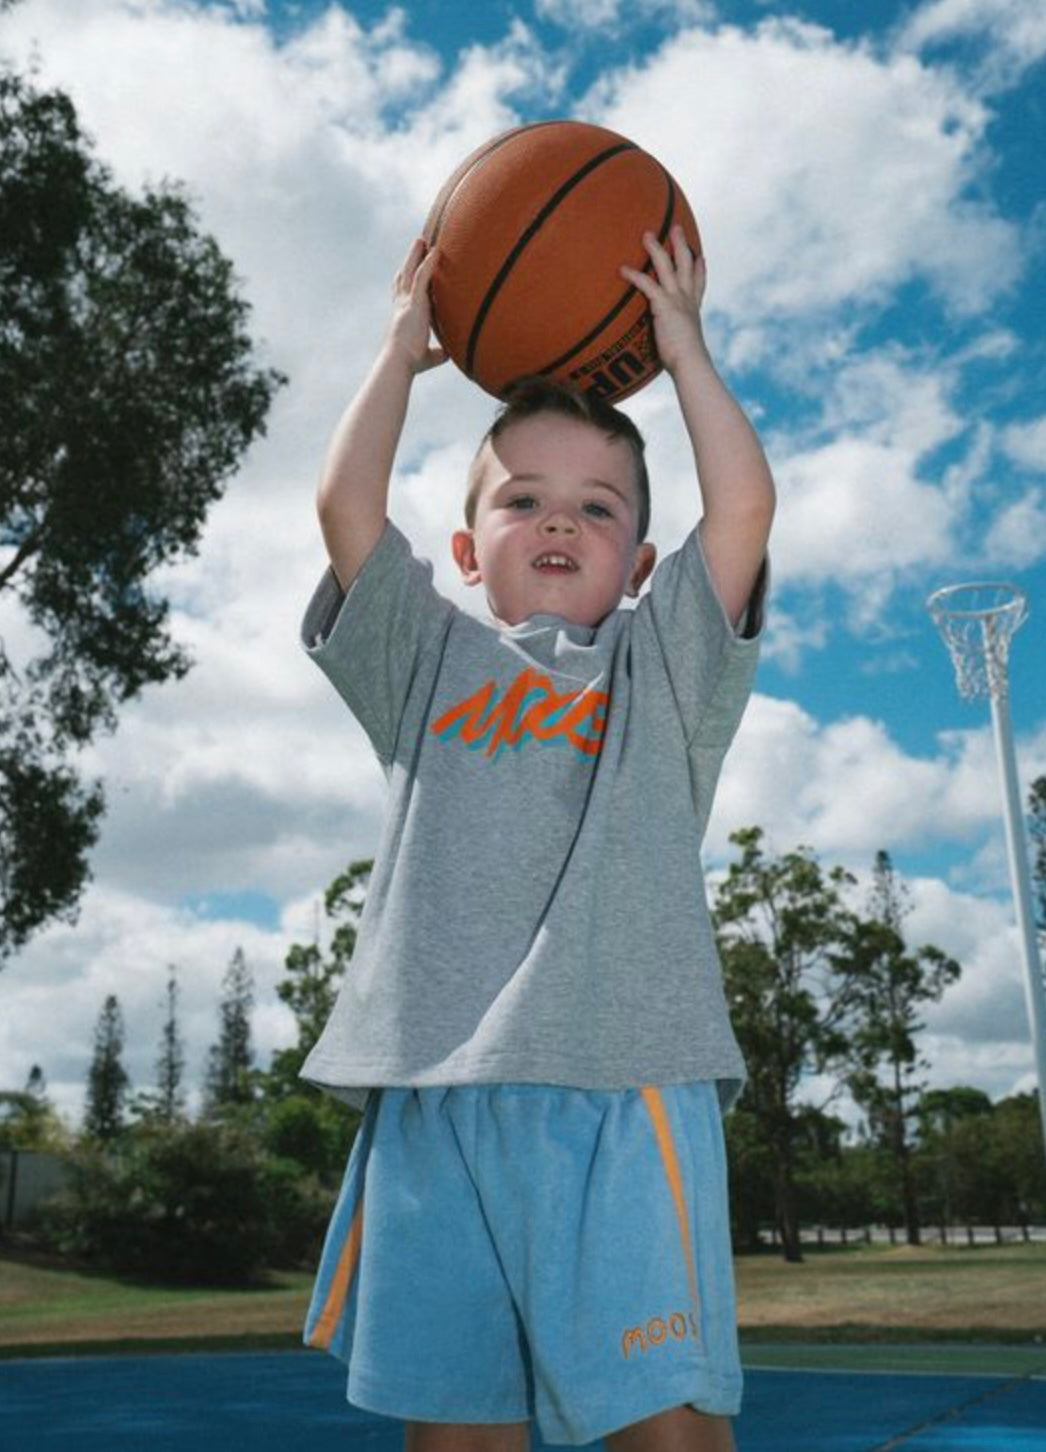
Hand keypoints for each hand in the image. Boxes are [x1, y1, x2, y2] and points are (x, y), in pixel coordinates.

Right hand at [386, 238, 446, 373]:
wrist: (399, 361)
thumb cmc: (409, 363)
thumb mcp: (427, 357)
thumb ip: (437, 354)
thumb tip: (448, 355)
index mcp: (402, 315)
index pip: (402, 293)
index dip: (404, 281)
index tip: (406, 269)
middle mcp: (402, 305)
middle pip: (404, 276)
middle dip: (410, 259)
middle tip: (417, 245)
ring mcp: (407, 302)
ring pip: (410, 271)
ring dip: (416, 255)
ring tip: (422, 240)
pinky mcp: (415, 303)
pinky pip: (421, 277)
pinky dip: (428, 263)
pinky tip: (435, 251)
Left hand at [620, 225, 706, 376]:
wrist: (691, 363)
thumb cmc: (686, 362)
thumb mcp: (684, 348)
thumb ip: (677, 342)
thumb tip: (674, 356)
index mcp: (693, 309)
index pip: (698, 284)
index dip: (700, 268)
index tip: (700, 256)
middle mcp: (687, 300)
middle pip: (686, 264)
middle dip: (681, 244)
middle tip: (677, 227)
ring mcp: (677, 300)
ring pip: (667, 266)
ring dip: (656, 248)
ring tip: (646, 234)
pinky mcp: (664, 305)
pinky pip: (647, 284)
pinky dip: (634, 275)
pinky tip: (622, 269)